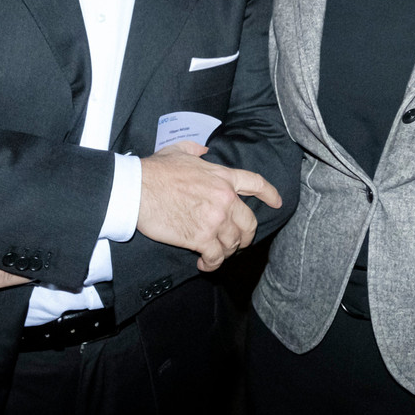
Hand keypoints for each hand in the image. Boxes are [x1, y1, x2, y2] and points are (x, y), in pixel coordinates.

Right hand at [137, 144, 282, 271]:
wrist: (137, 188)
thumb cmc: (155, 170)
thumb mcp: (180, 150)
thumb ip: (197, 150)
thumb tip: (204, 150)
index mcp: (223, 176)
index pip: (256, 184)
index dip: (270, 194)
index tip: (277, 203)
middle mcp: (225, 198)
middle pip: (249, 222)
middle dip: (246, 235)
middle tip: (238, 242)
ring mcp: (215, 219)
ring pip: (234, 243)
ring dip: (226, 251)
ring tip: (215, 254)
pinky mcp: (200, 238)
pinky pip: (216, 257)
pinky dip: (212, 264)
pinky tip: (204, 264)